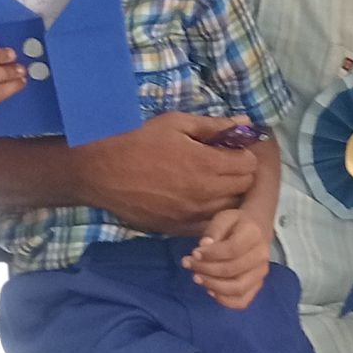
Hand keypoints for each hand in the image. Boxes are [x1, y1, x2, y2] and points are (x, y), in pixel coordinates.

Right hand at [76, 113, 256, 232]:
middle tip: (224, 165)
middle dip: (239, 174)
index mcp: (208, 164)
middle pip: (244, 188)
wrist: (103, 173)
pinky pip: (209, 225)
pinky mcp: (178, 229)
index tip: (232, 150)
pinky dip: (210, 215)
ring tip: (211, 184)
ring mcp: (193, 215)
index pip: (249, 165)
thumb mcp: (176, 123)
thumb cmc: (139, 142)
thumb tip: (244, 123)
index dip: (244, 154)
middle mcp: (206, 193)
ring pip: (230, 209)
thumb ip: (213, 126)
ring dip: (227, 196)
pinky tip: (197, 202)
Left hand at [183, 206, 271, 310]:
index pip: (232, 249)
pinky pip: (242, 301)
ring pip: (237, 288)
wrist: (257, 231)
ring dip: (212, 286)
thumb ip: (214, 229)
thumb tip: (203, 245)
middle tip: (187, 264)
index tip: (193, 253)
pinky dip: (224, 300)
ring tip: (196, 278)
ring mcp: (260, 274)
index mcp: (254, 235)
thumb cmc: (236, 224)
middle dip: (205, 269)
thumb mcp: (224, 217)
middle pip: (232, 270)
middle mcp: (261, 256)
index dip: (210, 254)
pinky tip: (210, 291)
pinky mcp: (257, 286)